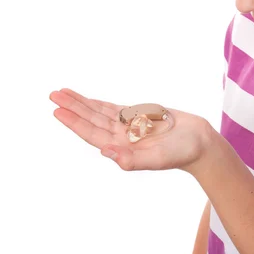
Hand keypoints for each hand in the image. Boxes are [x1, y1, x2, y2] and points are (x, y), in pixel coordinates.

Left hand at [49, 88, 214, 171]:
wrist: (200, 144)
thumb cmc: (182, 153)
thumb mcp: (157, 159)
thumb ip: (132, 160)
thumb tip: (105, 152)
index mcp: (123, 148)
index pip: (92, 134)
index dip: (74, 122)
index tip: (57, 110)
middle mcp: (122, 137)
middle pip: (92, 120)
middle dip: (73, 108)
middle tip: (53, 95)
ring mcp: (130, 127)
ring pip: (100, 112)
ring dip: (82, 103)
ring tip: (63, 93)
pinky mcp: (141, 118)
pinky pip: (115, 109)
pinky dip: (100, 104)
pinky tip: (90, 100)